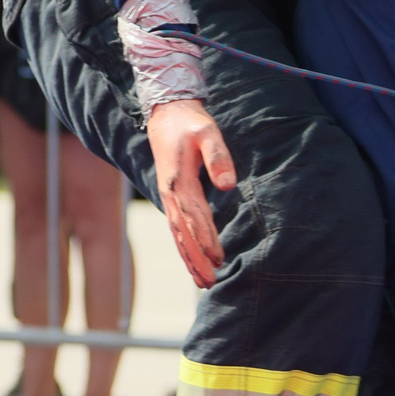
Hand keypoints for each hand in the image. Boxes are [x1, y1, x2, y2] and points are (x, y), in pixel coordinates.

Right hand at [147, 98, 236, 288]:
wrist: (167, 113)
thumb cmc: (190, 122)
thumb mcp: (207, 132)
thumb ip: (217, 157)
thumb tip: (227, 185)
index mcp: (178, 179)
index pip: (194, 215)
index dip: (206, 238)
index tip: (218, 258)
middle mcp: (170, 192)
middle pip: (183, 233)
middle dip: (196, 259)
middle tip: (210, 282)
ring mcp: (168, 196)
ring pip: (178, 234)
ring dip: (189, 259)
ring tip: (204, 282)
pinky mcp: (171, 196)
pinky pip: (176, 227)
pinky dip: (184, 247)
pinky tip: (193, 261)